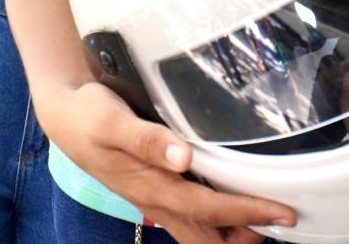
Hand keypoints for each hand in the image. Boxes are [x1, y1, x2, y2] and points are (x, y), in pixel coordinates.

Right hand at [39, 82, 292, 243]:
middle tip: (283, 219)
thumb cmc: (89, 115)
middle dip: (246, 236)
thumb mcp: (112, 121)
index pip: (209, 211)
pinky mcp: (156, 189)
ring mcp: (156, 198)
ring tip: (267, 215)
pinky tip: (233, 196)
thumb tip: (183, 157)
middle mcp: (156, 200)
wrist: (65, 115)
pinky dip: (218, 218)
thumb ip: (147, 139)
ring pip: (200, 232)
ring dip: (233, 232)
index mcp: (151, 187)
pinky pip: (192, 216)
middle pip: (208, 237)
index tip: (284, 212)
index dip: (248, 213)